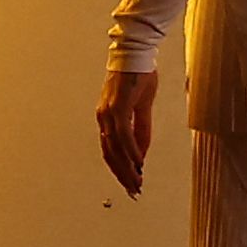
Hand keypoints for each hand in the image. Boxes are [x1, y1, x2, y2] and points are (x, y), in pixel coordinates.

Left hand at [94, 61, 156, 196]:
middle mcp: (103, 117)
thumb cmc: (138, 78)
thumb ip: (141, 131)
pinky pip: (123, 134)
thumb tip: (141, 154)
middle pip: (110, 153)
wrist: (136, 55)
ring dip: (126, 167)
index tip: (130, 183)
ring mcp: (108, 112)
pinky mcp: (117, 107)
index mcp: (107, 118)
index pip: (110, 150)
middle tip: (133, 190)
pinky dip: (130, 150)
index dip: (119, 168)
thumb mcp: (142, 109)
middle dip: (122, 174)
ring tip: (136, 181)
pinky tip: (138, 162)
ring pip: (114, 147)